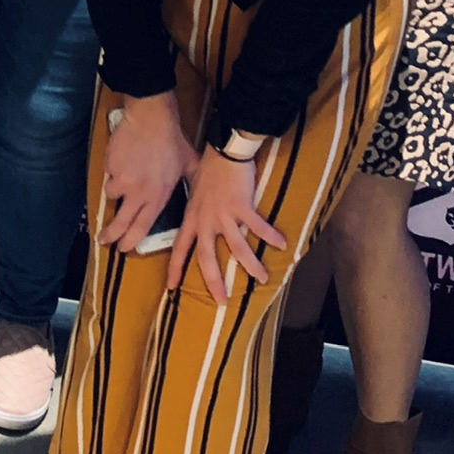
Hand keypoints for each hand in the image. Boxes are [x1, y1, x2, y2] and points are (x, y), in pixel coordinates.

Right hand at [97, 93, 198, 254]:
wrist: (151, 118)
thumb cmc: (171, 140)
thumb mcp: (189, 164)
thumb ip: (192, 181)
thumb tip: (201, 191)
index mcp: (158, 196)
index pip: (141, 227)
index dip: (131, 240)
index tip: (124, 247)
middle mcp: (138, 193)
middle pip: (120, 223)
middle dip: (110, 235)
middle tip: (104, 240)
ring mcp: (122, 179)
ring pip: (112, 195)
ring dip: (114, 191)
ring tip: (121, 179)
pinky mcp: (110, 166)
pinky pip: (108, 174)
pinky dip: (112, 171)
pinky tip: (121, 160)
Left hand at [167, 149, 286, 303]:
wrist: (224, 151)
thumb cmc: (210, 167)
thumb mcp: (193, 189)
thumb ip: (195, 205)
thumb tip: (197, 215)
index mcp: (192, 217)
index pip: (179, 247)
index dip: (175, 268)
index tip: (171, 287)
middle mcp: (206, 220)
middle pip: (206, 258)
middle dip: (214, 282)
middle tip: (222, 301)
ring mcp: (224, 215)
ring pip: (237, 248)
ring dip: (251, 265)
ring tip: (262, 278)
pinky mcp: (242, 207)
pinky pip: (258, 227)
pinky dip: (270, 236)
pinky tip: (282, 244)